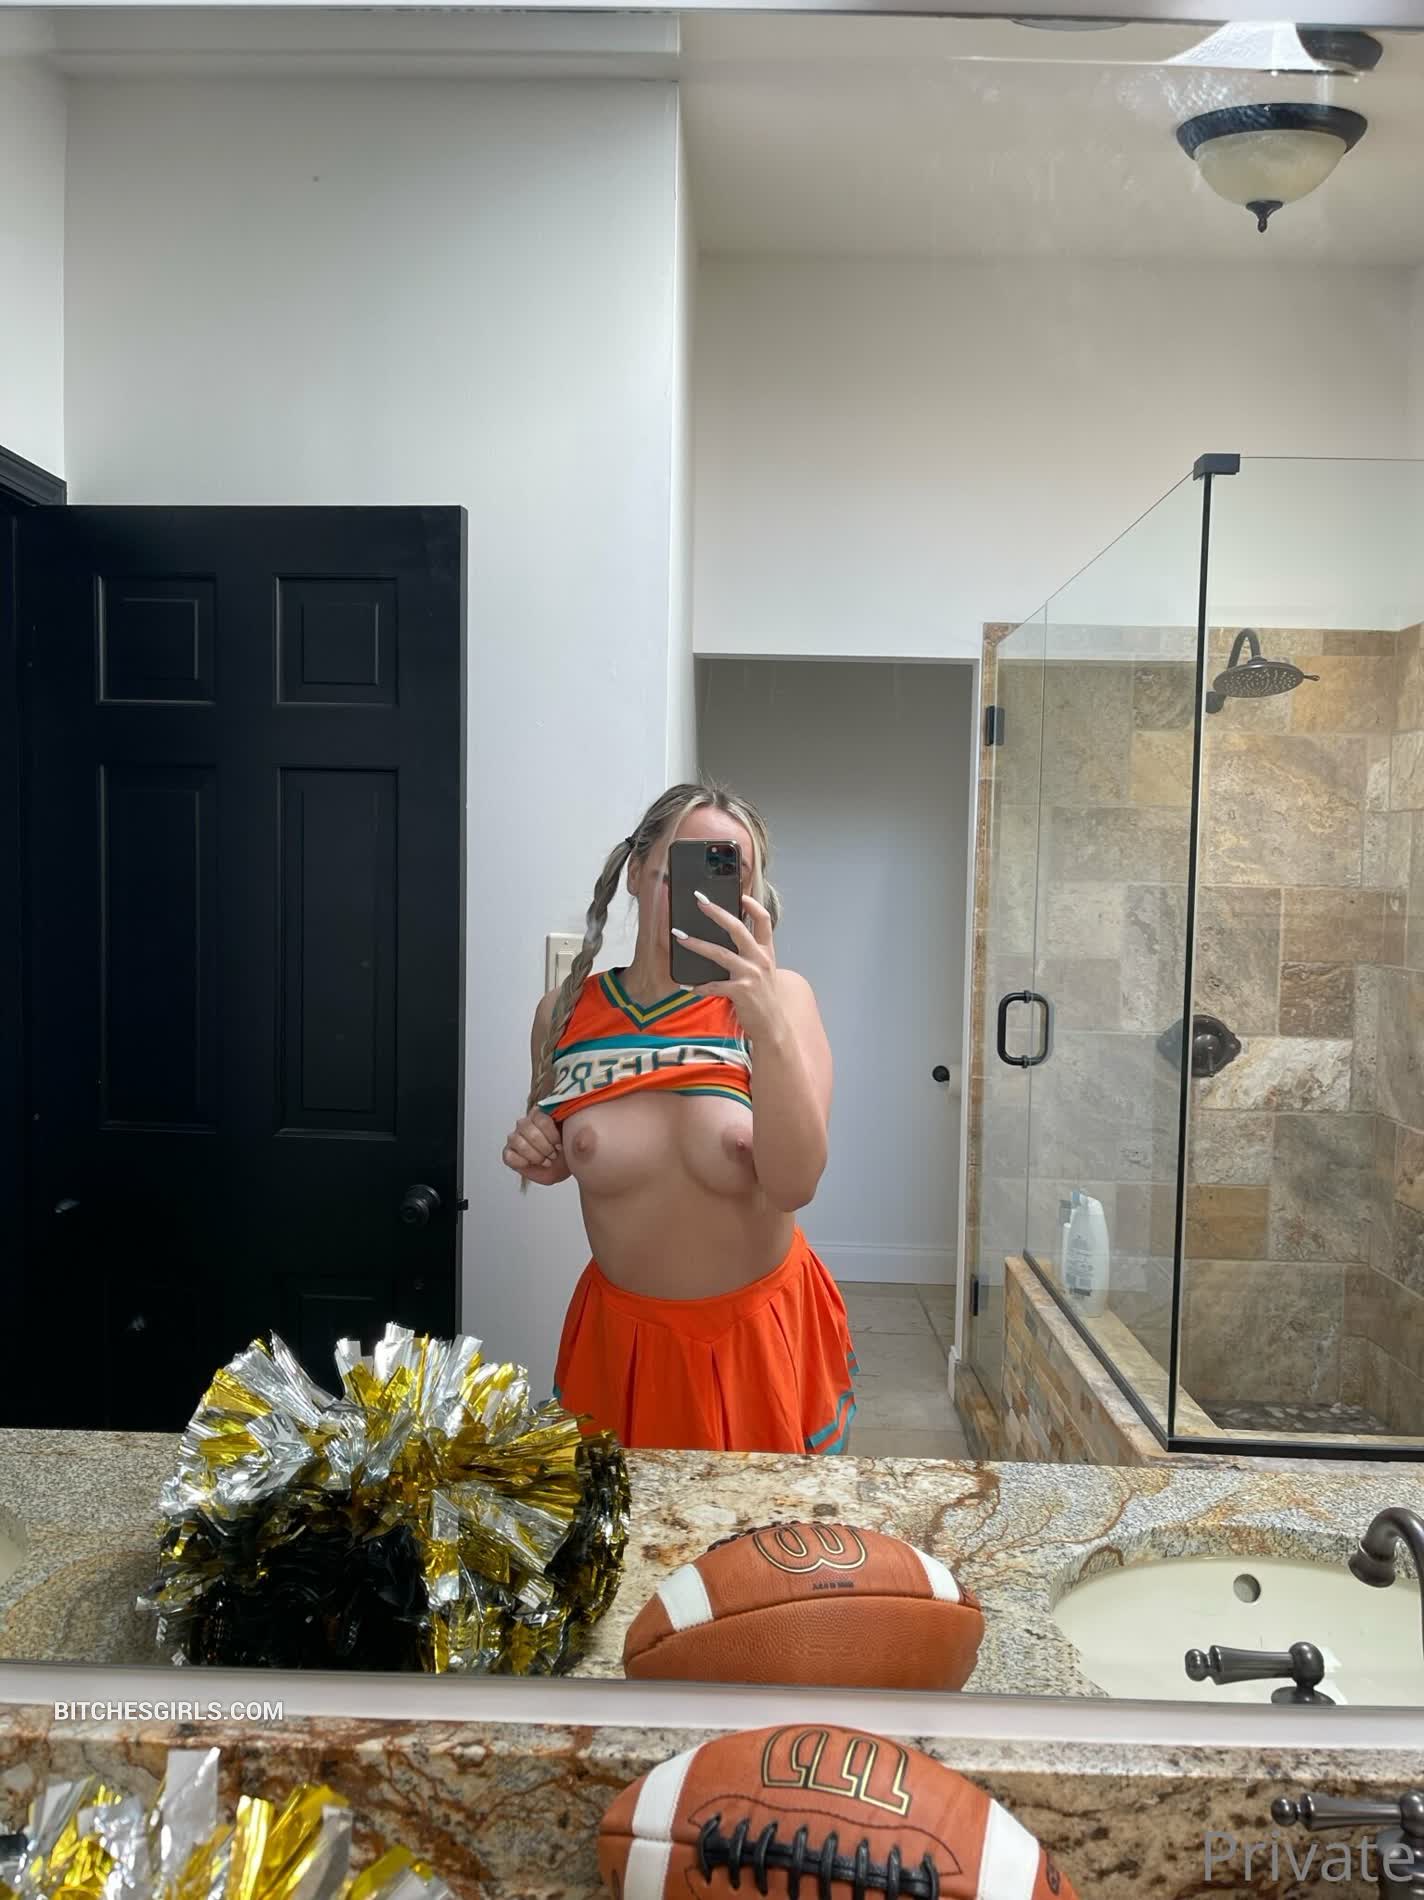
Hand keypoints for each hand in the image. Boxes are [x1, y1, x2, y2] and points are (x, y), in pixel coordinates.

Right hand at [502, 1109, 569, 1183]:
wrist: (560, 1168)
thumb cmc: (565, 1150)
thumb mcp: (573, 1138)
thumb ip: (576, 1131)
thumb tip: (582, 1135)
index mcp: (539, 1114)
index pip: (541, 1119)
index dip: (552, 1135)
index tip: (560, 1144)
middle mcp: (524, 1123)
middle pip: (530, 1132)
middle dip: (545, 1148)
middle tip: (553, 1155)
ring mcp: (514, 1137)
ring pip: (519, 1142)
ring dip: (535, 1156)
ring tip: (545, 1161)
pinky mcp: (508, 1153)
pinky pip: (510, 1156)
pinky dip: (523, 1162)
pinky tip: (532, 1163)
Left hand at [672, 892, 784, 1041]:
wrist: (773, 1026)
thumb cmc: (764, 998)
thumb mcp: (764, 972)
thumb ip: (750, 956)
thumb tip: (725, 943)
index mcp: (766, 952)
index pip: (764, 920)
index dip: (752, 905)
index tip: (739, 894)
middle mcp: (760, 959)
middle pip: (737, 928)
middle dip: (717, 912)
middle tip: (700, 901)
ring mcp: (751, 975)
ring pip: (719, 953)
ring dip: (696, 944)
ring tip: (679, 937)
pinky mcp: (740, 991)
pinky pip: (713, 985)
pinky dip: (698, 986)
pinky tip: (685, 986)